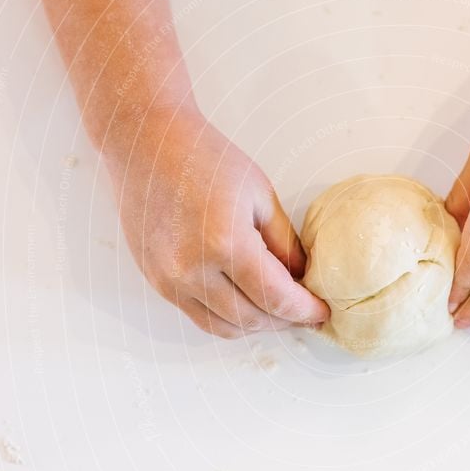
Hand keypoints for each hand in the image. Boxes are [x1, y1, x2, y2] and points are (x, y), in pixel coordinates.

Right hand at [105, 105, 328, 337]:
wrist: (147, 143)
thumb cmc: (205, 158)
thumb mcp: (261, 195)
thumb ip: (285, 243)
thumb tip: (303, 278)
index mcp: (225, 243)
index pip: (276, 297)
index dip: (304, 311)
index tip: (322, 312)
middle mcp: (192, 269)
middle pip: (251, 319)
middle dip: (285, 321)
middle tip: (305, 313)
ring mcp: (169, 279)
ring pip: (223, 327)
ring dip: (256, 326)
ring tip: (278, 313)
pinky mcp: (156, 281)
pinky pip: (197, 316)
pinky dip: (227, 318)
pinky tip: (247, 304)